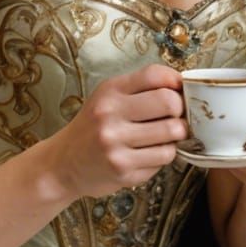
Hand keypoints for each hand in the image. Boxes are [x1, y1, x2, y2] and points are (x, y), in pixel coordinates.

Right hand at [44, 64, 185, 200]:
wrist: (63, 163)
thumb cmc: (93, 127)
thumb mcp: (109, 97)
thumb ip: (142, 88)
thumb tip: (182, 85)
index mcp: (109, 92)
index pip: (154, 75)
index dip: (176, 82)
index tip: (180, 91)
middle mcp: (110, 115)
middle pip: (169, 103)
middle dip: (181, 110)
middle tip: (176, 116)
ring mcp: (116, 145)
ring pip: (172, 133)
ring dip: (176, 135)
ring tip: (164, 136)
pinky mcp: (124, 170)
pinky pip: (164, 157)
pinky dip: (164, 154)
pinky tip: (150, 152)